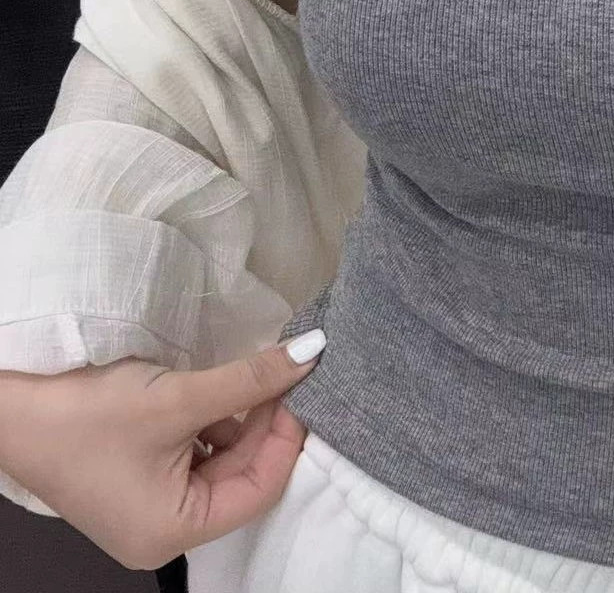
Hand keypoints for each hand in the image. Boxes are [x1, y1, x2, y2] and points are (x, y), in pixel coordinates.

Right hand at [0, 329, 326, 570]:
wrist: (9, 405)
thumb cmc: (87, 415)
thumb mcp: (178, 397)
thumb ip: (251, 380)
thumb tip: (311, 353)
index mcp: (173, 531)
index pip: (261, 489)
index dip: (286, 436)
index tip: (299, 387)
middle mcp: (165, 529)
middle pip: (243, 474)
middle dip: (264, 421)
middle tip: (281, 371)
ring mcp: (152, 503)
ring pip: (224, 458)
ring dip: (241, 415)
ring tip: (252, 374)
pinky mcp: (142, 476)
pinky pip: (197, 450)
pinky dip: (215, 418)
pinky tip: (221, 387)